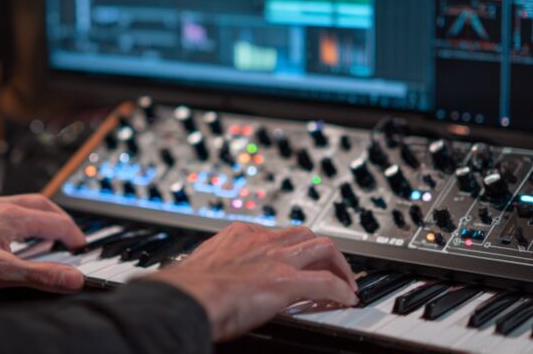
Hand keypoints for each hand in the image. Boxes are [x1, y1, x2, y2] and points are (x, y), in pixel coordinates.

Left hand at [0, 194, 86, 292]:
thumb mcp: (0, 273)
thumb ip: (41, 275)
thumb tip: (73, 278)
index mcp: (9, 215)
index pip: (56, 221)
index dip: (74, 236)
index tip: (83, 250)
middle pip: (42, 204)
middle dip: (62, 221)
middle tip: (72, 239)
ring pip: (23, 205)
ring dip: (42, 219)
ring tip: (48, 239)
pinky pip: (7, 211)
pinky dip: (22, 222)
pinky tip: (15, 239)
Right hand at [148, 222, 358, 341]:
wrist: (185, 297)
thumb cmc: (187, 288)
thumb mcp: (206, 266)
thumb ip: (221, 266)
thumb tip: (218, 280)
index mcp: (240, 235)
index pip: (277, 233)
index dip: (292, 247)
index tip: (297, 259)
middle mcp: (262, 241)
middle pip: (305, 234)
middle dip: (323, 250)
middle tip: (330, 267)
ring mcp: (276, 259)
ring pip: (323, 248)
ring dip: (340, 265)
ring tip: (346, 282)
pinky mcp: (285, 281)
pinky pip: (326, 282)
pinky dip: (341, 290)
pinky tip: (347, 299)